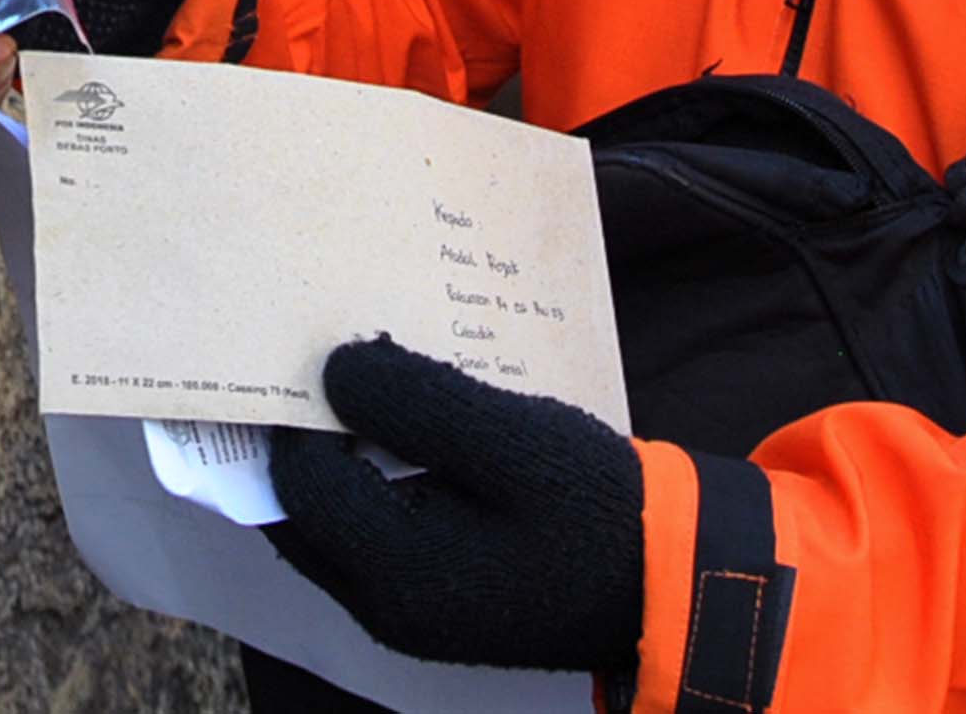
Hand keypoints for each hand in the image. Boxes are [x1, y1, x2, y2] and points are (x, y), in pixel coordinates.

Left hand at [264, 336, 646, 675]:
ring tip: (364, 391)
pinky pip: (368, 540)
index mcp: (401, 573)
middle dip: (303, 441)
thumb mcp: (515, 441)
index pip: (302, 485)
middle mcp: (387, 607)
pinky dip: (368, 487)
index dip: (299, 416)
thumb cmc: (598, 509)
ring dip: (334, 463)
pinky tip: (401, 436)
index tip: (326, 353)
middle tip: (328, 366)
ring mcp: (408, 613)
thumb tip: (333, 371)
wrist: (665, 579)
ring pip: (329, 529)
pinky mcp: (432, 602)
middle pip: (300, 515)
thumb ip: (419, 405)